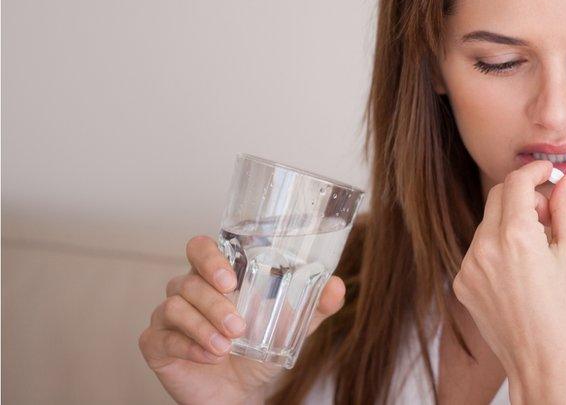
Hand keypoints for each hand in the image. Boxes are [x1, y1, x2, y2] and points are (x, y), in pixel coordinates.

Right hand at [138, 235, 346, 404]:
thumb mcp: (291, 329)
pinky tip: (210, 357)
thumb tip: (337, 286)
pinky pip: (161, 337)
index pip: (200, 248)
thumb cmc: (258, 351)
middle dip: (214, 302)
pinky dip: (188, 346)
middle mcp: (188, 290)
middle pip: (188, 280)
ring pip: (174, 306)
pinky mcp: (156, 343)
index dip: (208, 256)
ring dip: (203, 326)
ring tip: (227, 347)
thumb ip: (314, 307)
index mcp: (216, 277)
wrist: (240, 393)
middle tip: (238, 325)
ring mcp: (167, 316)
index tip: (230, 277)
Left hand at [452, 160, 565, 392]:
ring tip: (536, 251)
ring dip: (510, 224)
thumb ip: (565, 212)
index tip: (548, 173)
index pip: (517, 182)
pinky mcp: (461, 283)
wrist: (542, 363)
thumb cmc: (565, 313)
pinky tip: (518, 273)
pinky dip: (496, 249)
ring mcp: (468, 266)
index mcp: (516, 238)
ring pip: (487, 224)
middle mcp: (485, 248)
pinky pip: (478, 251)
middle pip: (497, 197)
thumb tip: (565, 182)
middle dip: (523, 196)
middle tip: (548, 215)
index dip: (534, 171)